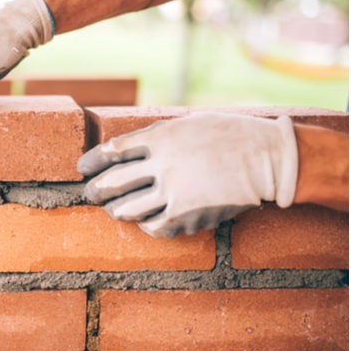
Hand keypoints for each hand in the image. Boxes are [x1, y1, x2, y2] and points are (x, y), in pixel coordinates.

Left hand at [78, 113, 298, 237]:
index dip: (92, 161)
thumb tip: (125, 148)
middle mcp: (163, 165)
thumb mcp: (188, 123)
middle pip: (112, 183)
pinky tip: (145, 221)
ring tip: (114, 210)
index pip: (112, 151)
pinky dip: (145, 225)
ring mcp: (174, 192)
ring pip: (127, 210)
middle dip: (95, 191)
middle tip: (90, 193)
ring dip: (115, 211)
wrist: (268, 159)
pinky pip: (153, 227)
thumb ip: (157, 136)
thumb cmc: (229, 135)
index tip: (82, 168)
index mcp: (161, 138)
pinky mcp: (188, 216)